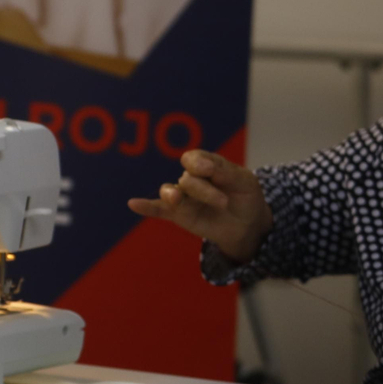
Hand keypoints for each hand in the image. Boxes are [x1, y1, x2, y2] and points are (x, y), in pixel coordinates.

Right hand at [127, 150, 272, 263]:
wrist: (248, 225)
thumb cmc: (245, 197)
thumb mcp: (243, 181)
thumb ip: (222, 170)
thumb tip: (195, 166)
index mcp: (206, 165)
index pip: (193, 159)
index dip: (198, 163)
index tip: (209, 171)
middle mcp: (191, 179)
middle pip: (187, 180)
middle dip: (205, 191)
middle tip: (223, 202)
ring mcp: (183, 197)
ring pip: (172, 193)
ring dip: (173, 196)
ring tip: (175, 199)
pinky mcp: (178, 214)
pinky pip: (158, 209)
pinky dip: (146, 207)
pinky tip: (134, 204)